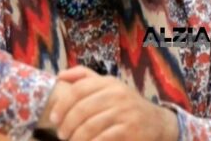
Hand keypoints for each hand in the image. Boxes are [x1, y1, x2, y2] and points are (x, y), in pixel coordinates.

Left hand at [49, 66, 178, 140]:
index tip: (53, 118)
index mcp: (110, 82)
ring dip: (75, 138)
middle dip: (66, 125)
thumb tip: (60, 75)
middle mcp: (118, 94)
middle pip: (81, 110)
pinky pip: (101, 139)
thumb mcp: (110, 86)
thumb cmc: (126, 105)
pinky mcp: (129, 131)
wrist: (157, 123)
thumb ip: (86, 78)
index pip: (79, 89)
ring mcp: (125, 113)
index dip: (62, 104)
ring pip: (89, 127)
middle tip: (61, 134)